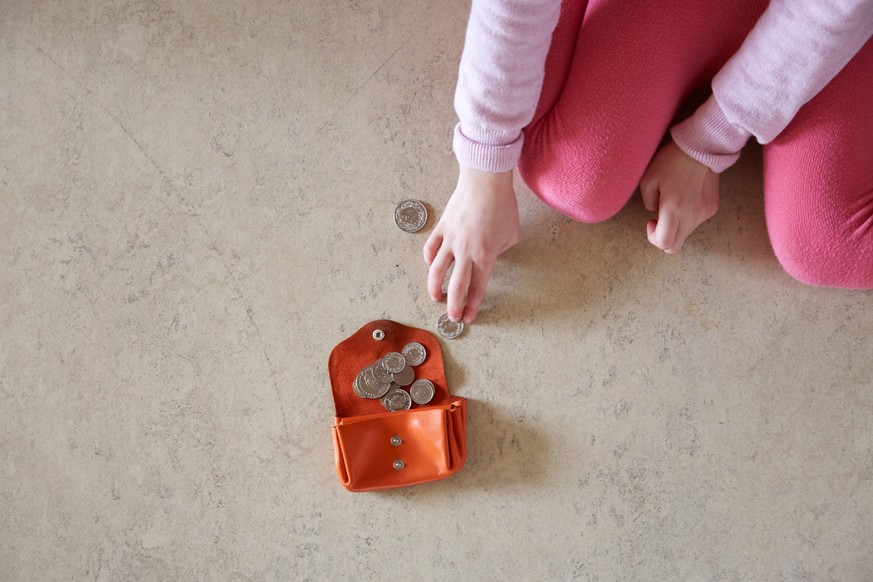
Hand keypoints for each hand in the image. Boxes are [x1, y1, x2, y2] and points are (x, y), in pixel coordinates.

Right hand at [423, 166, 518, 323]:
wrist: (485, 182)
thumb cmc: (501, 206)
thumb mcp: (511, 235)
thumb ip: (500, 251)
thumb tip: (489, 257)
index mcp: (485, 256)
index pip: (477, 288)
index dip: (472, 306)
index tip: (469, 318)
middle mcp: (465, 252)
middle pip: (456, 286)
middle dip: (453, 305)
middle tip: (452, 317)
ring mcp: (450, 240)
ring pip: (436, 270)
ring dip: (434, 287)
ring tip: (436, 297)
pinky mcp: (442, 227)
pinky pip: (431, 247)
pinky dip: (429, 259)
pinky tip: (430, 265)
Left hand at [639, 140, 718, 253]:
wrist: (702, 148)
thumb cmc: (671, 161)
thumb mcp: (648, 179)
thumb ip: (648, 202)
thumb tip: (656, 212)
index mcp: (673, 208)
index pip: (665, 242)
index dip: (653, 238)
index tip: (651, 221)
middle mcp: (691, 215)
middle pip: (675, 246)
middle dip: (664, 237)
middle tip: (659, 218)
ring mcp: (704, 213)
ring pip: (685, 233)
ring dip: (675, 226)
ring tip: (674, 203)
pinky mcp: (712, 208)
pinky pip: (696, 222)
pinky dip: (687, 217)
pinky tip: (686, 198)